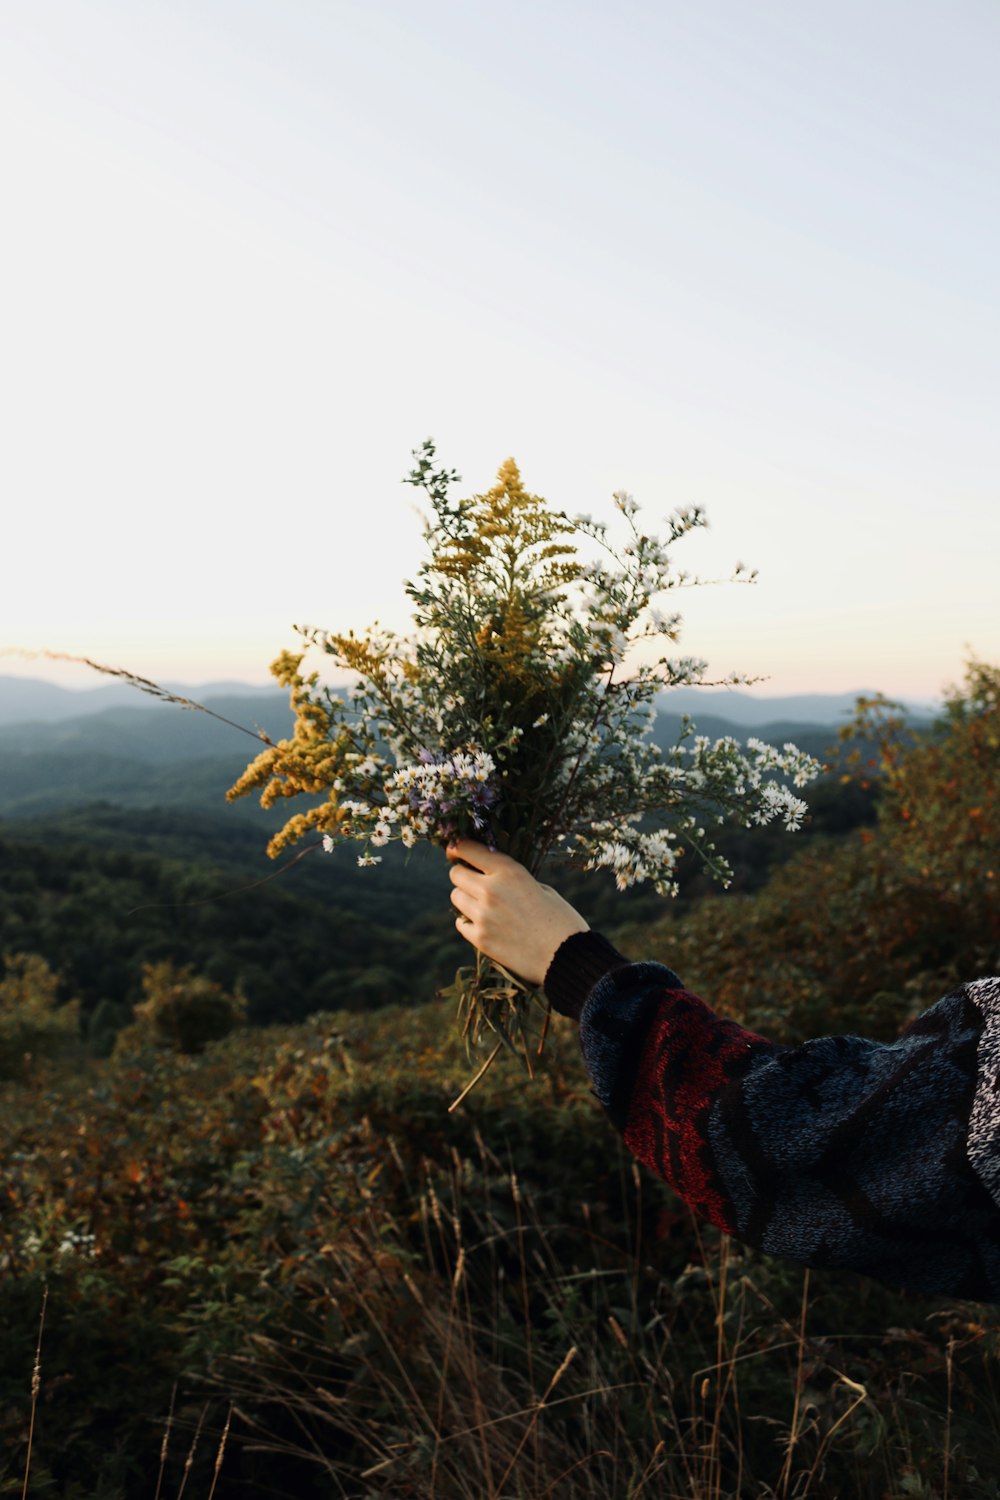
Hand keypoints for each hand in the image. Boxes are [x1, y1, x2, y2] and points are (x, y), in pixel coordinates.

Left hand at [446, 837, 589, 986]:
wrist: (567, 957)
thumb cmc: (561, 920)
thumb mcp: (542, 888)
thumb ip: (512, 880)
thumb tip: (489, 875)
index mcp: (510, 872)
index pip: (468, 849)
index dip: (458, 847)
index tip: (455, 851)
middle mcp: (492, 890)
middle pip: (456, 874)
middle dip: (462, 875)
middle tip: (473, 881)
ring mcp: (483, 916)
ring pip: (456, 897)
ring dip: (465, 898)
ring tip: (484, 905)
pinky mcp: (480, 939)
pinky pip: (461, 923)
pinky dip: (468, 922)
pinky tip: (484, 924)